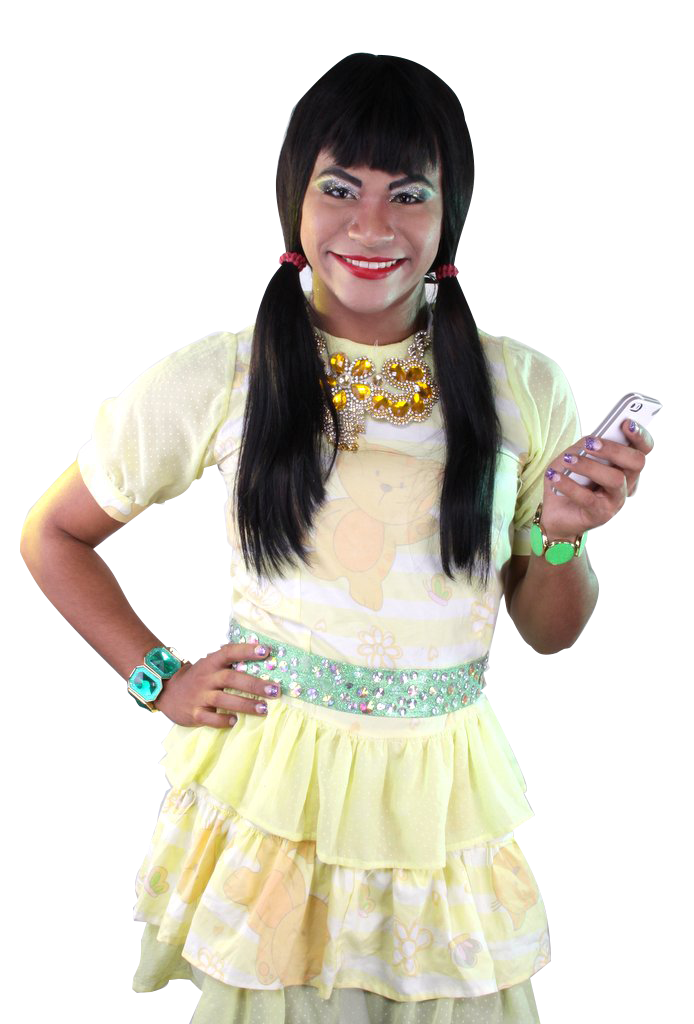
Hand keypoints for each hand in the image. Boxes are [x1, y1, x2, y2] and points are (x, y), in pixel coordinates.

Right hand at [153, 641, 280, 726]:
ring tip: (264, 708)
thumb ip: (230, 661)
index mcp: (211, 662)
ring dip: (245, 704)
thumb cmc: (199, 677)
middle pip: (231, 678)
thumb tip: (262, 654)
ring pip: (224, 699)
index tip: (266, 651)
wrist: (168, 691)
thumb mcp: (210, 664)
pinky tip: (235, 721)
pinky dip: (223, 720)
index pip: (229, 652)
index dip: (246, 650)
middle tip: (275, 690)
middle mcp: (206, 677)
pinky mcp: (195, 713)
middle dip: (255, 684)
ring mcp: (199, 696)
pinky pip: (210, 718)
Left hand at [540, 419, 654, 539]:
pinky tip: (555, 477)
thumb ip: (586, 446)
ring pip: (616, 480)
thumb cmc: (569, 479)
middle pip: (637, 462)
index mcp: (625, 465)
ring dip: (590, 466)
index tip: (625, 423)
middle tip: (590, 443)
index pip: (644, 449)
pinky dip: (570, 485)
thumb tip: (593, 439)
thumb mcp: (575, 455)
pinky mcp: (601, 515)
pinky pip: (588, 498)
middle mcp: (627, 483)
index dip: (640, 435)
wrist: (555, 511)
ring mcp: (617, 500)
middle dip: (614, 449)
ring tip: (568, 459)